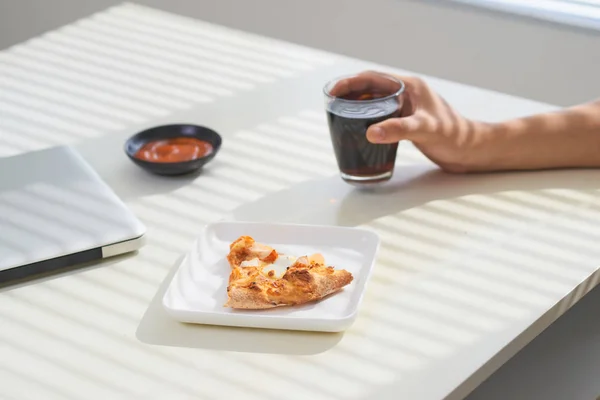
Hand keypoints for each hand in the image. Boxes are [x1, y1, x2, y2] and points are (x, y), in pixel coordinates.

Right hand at [333, 71, 492, 172]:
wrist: (470, 151)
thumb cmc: (454, 136)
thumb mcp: (425, 130)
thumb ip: (399, 129)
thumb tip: (370, 133)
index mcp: (409, 87)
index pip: (372, 78)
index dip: (350, 83)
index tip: (332, 91)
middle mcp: (406, 93)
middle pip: (370, 88)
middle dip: (349, 94)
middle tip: (330, 104)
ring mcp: (406, 107)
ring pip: (374, 101)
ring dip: (356, 105)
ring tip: (338, 115)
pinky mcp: (406, 121)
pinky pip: (380, 115)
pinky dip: (366, 118)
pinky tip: (358, 129)